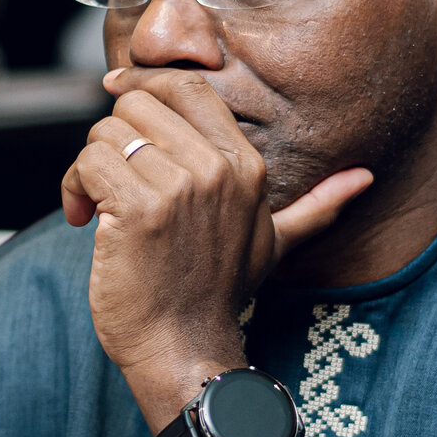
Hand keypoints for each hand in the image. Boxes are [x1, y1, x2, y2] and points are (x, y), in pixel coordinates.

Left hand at [62, 68, 371, 400]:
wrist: (186, 350)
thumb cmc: (217, 296)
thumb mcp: (274, 242)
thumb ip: (316, 207)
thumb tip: (362, 179)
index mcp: (245, 165)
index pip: (186, 86)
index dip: (143, 87)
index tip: (116, 101)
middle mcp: (217, 169)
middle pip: (137, 104)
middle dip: (112, 138)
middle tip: (108, 179)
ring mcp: (179, 187)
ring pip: (106, 133)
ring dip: (88, 169)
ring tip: (95, 207)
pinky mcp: (138, 209)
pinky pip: (88, 164)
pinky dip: (74, 189)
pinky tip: (84, 221)